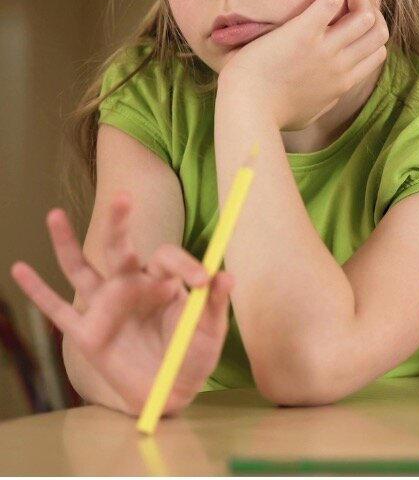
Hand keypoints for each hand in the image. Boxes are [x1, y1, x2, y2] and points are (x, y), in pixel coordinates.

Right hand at [9, 194, 232, 415]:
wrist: (170, 392)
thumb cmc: (193, 355)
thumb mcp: (209, 331)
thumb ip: (213, 304)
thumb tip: (227, 275)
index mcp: (163, 281)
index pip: (167, 258)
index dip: (185, 265)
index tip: (201, 281)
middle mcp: (131, 286)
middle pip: (121, 249)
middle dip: (121, 223)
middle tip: (124, 196)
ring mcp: (105, 306)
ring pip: (81, 269)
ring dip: (66, 242)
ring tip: (54, 214)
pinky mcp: (86, 333)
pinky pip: (57, 309)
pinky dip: (37, 291)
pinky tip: (19, 269)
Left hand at [218, 0, 388, 130]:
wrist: (248, 109)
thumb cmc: (272, 114)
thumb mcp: (310, 114)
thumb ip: (326, 101)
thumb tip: (332, 95)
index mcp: (343, 83)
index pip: (377, 52)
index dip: (373, 32)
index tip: (359, 19)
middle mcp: (341, 65)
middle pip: (378, 31)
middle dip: (372, 9)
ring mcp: (325, 49)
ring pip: (365, 16)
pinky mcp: (303, 33)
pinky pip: (331, 1)